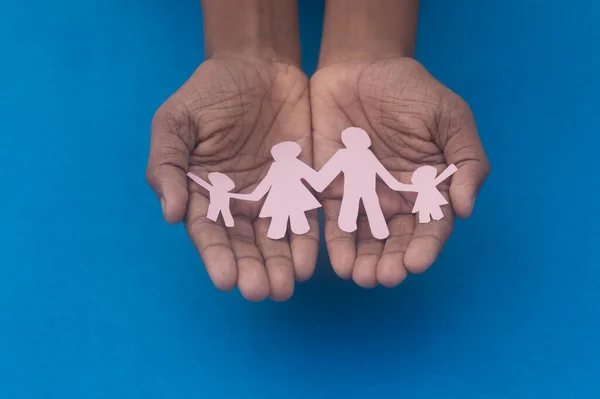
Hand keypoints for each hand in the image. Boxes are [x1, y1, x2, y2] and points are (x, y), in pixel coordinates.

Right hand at [146, 56, 315, 300]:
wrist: (257, 65)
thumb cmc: (209, 92)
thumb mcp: (176, 121)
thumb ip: (167, 164)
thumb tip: (168, 213)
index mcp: (202, 193)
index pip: (207, 232)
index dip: (216, 256)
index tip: (226, 279)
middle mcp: (236, 203)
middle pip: (243, 244)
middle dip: (251, 269)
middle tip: (259, 292)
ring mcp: (270, 196)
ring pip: (274, 240)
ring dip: (278, 265)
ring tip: (284, 287)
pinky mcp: (300, 186)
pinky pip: (304, 218)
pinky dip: (305, 241)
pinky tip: (307, 262)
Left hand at [310, 57, 489, 287]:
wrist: (362, 68)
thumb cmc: (412, 91)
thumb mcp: (450, 117)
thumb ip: (466, 161)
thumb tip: (466, 208)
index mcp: (429, 187)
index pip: (431, 226)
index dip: (425, 246)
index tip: (416, 262)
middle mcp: (397, 200)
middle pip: (396, 240)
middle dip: (391, 261)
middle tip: (384, 277)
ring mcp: (363, 197)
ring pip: (365, 239)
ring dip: (364, 261)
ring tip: (361, 277)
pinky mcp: (332, 190)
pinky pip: (333, 221)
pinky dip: (336, 244)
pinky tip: (337, 263)